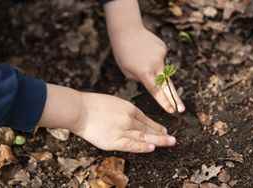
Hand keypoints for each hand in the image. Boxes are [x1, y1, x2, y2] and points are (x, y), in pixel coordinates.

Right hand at [39, 84, 175, 152]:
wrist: (79, 109)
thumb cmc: (92, 104)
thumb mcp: (113, 102)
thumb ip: (124, 111)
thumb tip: (133, 118)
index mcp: (129, 108)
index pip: (146, 119)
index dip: (156, 125)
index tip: (163, 129)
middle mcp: (129, 119)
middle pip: (148, 128)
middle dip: (161, 134)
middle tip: (172, 139)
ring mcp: (123, 130)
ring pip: (144, 137)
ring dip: (158, 140)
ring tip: (169, 143)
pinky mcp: (114, 141)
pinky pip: (131, 145)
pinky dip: (142, 147)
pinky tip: (152, 148)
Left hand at [105, 0, 184, 112]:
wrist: (127, 30)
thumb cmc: (123, 53)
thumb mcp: (127, 71)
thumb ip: (142, 79)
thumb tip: (154, 81)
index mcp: (144, 73)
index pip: (156, 92)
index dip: (164, 102)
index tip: (172, 111)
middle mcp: (156, 66)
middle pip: (167, 86)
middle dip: (175, 99)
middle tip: (182, 110)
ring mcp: (161, 56)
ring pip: (162, 69)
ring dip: (154, 69)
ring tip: (140, 58)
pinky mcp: (164, 49)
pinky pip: (160, 59)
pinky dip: (154, 58)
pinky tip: (145, 51)